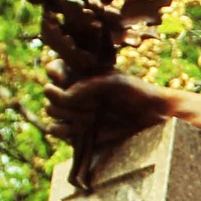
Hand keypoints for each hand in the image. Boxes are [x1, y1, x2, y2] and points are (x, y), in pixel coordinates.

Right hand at [44, 72, 174, 146]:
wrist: (152, 117)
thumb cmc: (135, 93)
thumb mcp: (113, 83)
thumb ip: (87, 87)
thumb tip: (64, 97)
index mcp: (80, 73)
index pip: (53, 69)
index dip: (56, 73)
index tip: (66, 79)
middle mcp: (74, 91)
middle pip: (49, 92)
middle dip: (65, 99)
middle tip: (94, 106)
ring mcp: (74, 111)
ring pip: (51, 110)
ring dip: (68, 114)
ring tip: (92, 118)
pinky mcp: (77, 131)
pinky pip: (55, 129)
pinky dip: (64, 130)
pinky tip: (82, 129)